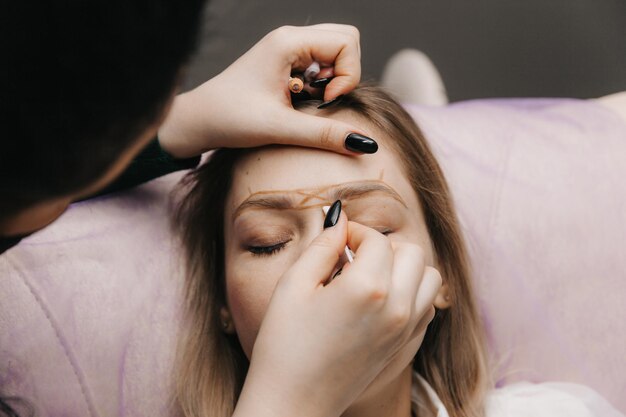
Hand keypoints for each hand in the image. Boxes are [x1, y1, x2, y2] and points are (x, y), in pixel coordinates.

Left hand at [159, 24, 375, 157]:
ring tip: (310, 101)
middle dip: (345, 73)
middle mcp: (290, 38)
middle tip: (322, 99)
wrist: (198, 121)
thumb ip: (325, 134)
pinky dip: (322, 82)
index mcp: (288, 42)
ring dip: (334, 78)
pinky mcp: (286, 62)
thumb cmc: (230, 119)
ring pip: (335, 50)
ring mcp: (288, 48)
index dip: (347, 75)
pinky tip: (300, 101)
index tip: (326, 101)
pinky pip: (321, 62)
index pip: (347, 43)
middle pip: (346, 39)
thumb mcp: (280, 129)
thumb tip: (366, 144)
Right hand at [232, 212, 441, 416]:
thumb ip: (322, 244)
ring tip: (371, 276)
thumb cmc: (285, 344)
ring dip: (404, 267)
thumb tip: (339, 218)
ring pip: (428, 276)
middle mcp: (397, 307)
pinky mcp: (406, 346)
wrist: (294, 401)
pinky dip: (413, 292)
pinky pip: (428, 305)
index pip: (375, 239)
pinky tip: (381, 299)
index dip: (353, 232)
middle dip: (381, 246)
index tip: (336, 239)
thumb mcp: (294, 284)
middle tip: (351, 258)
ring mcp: (406, 329)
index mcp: (368, 288)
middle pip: (410, 251)